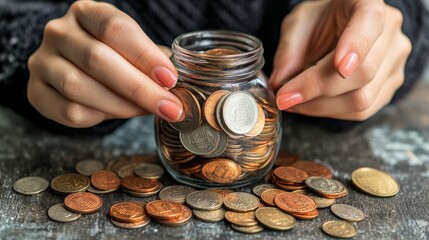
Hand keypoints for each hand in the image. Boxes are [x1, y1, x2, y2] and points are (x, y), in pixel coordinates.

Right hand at [28, 1, 182, 127]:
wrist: (78, 70)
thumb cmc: (114, 57)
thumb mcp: (132, 49)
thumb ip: (152, 62)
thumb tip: (177, 85)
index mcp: (86, 12)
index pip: (114, 28)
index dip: (145, 54)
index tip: (171, 78)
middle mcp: (59, 32)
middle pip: (97, 59)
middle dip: (140, 88)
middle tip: (169, 107)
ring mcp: (42, 61)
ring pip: (79, 86)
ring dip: (121, 105)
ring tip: (147, 111)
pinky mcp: (36, 92)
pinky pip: (69, 110)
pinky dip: (99, 117)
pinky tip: (117, 113)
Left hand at [270, 0, 411, 120]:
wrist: (339, 27)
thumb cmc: (320, 22)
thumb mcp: (298, 25)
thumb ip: (288, 51)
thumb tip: (278, 83)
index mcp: (367, 4)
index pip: (369, 22)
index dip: (356, 46)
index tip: (339, 67)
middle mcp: (389, 32)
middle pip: (363, 72)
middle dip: (317, 89)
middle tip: (285, 97)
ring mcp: (394, 62)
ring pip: (363, 98)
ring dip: (320, 106)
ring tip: (293, 101)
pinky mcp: (389, 86)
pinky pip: (362, 111)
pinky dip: (329, 112)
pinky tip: (310, 104)